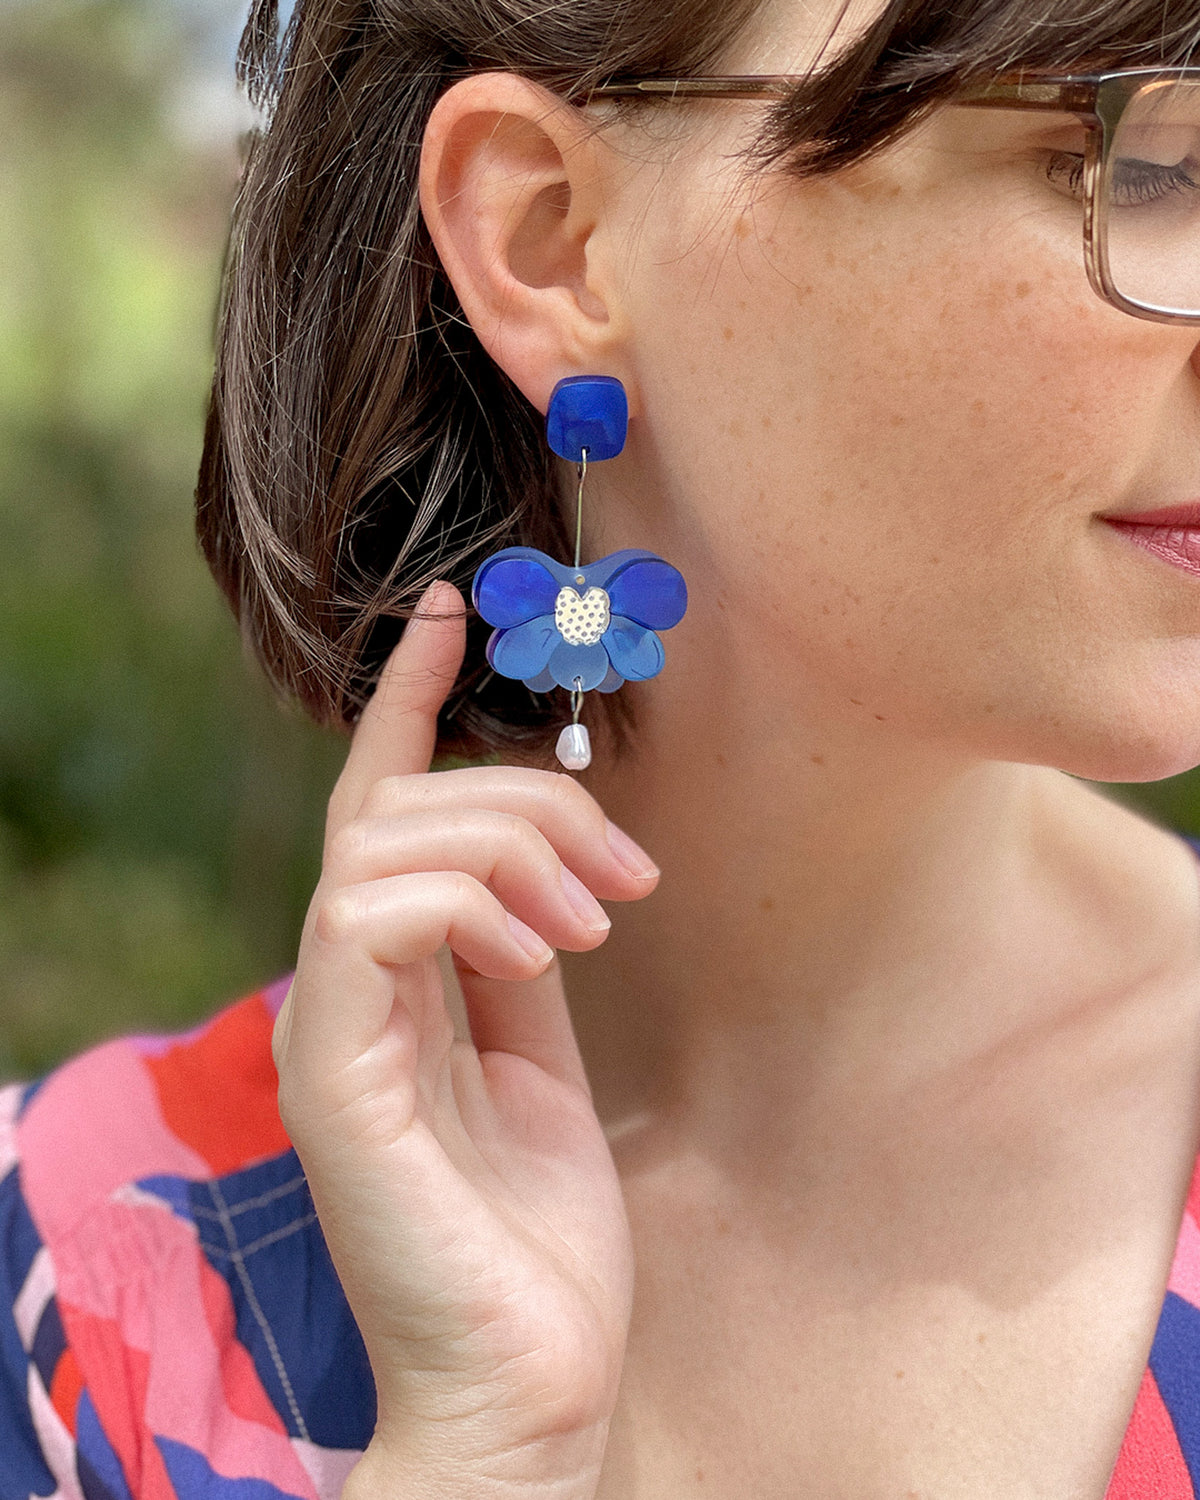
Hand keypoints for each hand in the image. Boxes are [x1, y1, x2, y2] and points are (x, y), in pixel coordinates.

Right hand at [274, 582, 654, 1496]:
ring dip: (508, 848)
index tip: (451, 612)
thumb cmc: (534, 1229)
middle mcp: (342, 988)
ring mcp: (329, 1027)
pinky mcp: (334, 1071)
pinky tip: (540, 951)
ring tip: (592, 923)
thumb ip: (517, 955)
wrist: (529, 1380)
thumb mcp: (539, 1056)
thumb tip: (543, 863)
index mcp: (390, 980)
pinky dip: (465, 900)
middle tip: (625, 881)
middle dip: (524, 801)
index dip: (409, 702)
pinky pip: (368, 916)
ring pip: (385, 842)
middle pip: (399, 807)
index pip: (378, 806)